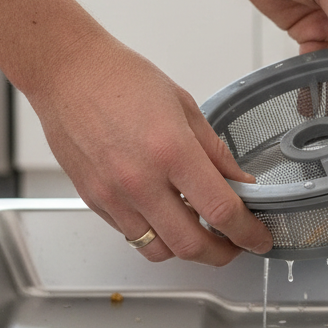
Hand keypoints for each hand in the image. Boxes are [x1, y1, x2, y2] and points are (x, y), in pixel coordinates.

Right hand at [28, 32, 272, 263]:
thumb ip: (214, 152)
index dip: (248, 232)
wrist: (69, 73)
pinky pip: (131, 235)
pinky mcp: (94, 201)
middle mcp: (141, 180)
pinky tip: (167, 216)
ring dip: (186, 248)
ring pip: (159, 250)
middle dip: (222, 253)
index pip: (221, 210)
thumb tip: (239, 182)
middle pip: (191, 245)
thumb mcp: (184, 106)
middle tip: (236, 245)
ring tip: (201, 232)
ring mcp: (114, 196)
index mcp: (172, 150)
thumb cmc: (122, 79)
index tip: (259, 238)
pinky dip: (155, 235)